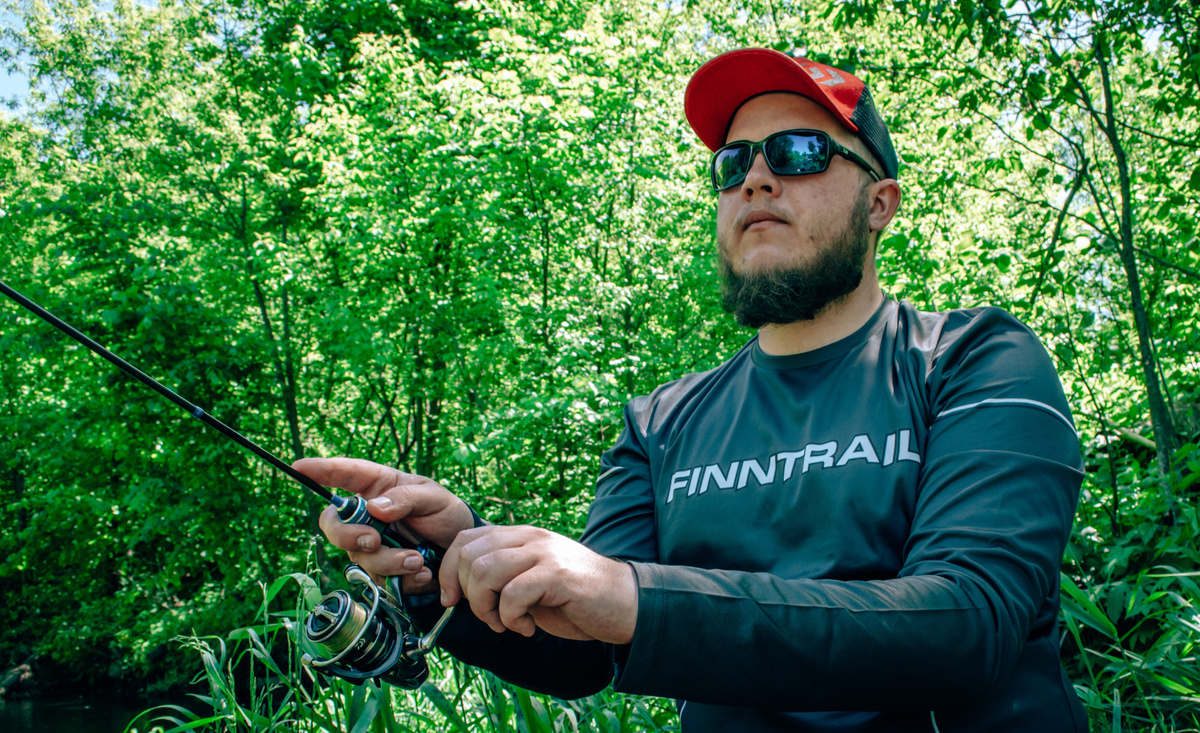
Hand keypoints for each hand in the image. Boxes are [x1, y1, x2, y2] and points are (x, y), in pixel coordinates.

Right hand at [293, 457, 475, 592]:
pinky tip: (422, 573)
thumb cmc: (446, 514)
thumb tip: (373, 507)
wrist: (464, 553)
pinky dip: (400, 579)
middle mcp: (368, 515)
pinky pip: (378, 579)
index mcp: (379, 487)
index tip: (298, 466)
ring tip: (418, 560)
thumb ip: (406, 498)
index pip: (344, 474)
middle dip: (347, 535)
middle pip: (334, 525)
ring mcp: (371, 544)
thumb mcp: (435, 499)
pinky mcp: (381, 570)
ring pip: (358, 556)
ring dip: (388, 561)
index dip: (319, 470)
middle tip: (374, 539)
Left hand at [441, 525, 637, 643]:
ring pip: (484, 572)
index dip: (447, 571)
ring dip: (486, 608)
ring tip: (507, 623)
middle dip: (466, 594)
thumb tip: (457, 591)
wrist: (625, 603)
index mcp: (520, 536)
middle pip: (468, 555)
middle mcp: (529, 538)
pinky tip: (529, 628)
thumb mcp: (531, 580)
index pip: (465, 539)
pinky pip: (513, 595)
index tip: (451, 600)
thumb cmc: (574, 598)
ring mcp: (544, 553)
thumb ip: (501, 576)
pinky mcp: (557, 575)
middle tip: (489, 617)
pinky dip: (512, 620)